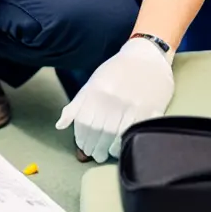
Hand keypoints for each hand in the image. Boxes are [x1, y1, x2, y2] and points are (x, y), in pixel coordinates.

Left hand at [55, 37, 173, 162]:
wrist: (147, 56)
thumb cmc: (117, 71)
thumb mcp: (93, 82)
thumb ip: (77, 104)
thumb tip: (60, 125)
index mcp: (97, 91)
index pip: (84, 123)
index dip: (81, 139)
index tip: (83, 147)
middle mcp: (112, 99)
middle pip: (99, 132)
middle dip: (93, 148)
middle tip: (93, 155)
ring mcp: (132, 105)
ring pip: (115, 135)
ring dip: (107, 149)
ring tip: (105, 154)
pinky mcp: (150, 110)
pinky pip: (134, 132)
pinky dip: (124, 144)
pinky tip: (120, 147)